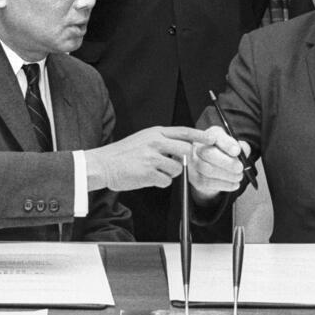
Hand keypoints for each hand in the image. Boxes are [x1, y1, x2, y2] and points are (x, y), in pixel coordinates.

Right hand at [85, 126, 214, 191]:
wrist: (103, 164)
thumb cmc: (122, 153)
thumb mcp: (143, 139)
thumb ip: (161, 140)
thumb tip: (181, 146)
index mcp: (155, 132)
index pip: (183, 132)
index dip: (199, 135)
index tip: (211, 139)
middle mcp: (155, 143)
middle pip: (185, 151)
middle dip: (183, 160)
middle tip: (171, 163)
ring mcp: (152, 158)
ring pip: (177, 169)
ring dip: (169, 173)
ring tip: (153, 171)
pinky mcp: (148, 173)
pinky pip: (166, 181)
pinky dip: (159, 182)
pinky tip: (148, 178)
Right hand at [186, 125, 247, 199]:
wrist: (213, 166)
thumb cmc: (225, 153)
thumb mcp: (235, 146)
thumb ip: (241, 146)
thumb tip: (243, 150)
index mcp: (210, 135)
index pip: (215, 136)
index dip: (226, 144)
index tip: (237, 151)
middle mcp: (198, 146)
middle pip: (208, 153)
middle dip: (226, 162)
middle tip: (240, 168)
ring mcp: (193, 162)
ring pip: (207, 170)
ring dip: (226, 175)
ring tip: (239, 176)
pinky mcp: (194, 177)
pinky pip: (207, 182)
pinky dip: (224, 184)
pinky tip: (234, 184)